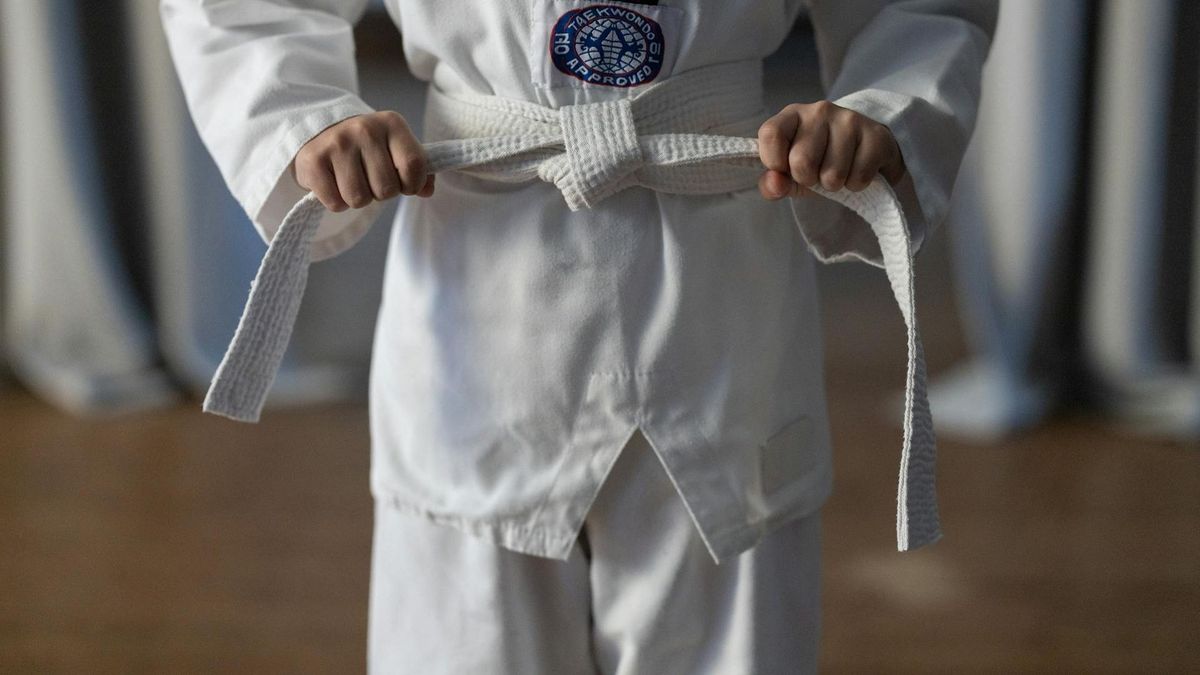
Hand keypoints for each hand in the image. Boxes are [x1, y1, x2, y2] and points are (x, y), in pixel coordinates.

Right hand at [291, 111, 434, 211]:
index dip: (412, 184)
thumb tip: (426, 190)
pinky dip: (337, 202)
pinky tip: (334, 183)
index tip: (404, 183)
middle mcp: (364, 128)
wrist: (320, 133)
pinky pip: (336, 203)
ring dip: (358, 199)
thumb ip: (417, 168)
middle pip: (386, 189)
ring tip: (352, 180)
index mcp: (392, 123)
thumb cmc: (367, 147)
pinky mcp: (313, 160)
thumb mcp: (396, 148)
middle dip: (381, 193)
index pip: (414, 165)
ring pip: (360, 199)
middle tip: (370, 179)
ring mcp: (337, 143)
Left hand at [756, 101, 905, 199]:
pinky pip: (858, 177)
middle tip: (816, 173)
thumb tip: (774, 185)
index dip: (773, 161)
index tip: (784, 169)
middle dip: (808, 179)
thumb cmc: (820, 161)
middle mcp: (820, 111)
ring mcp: (849, 120)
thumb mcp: (790, 173)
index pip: (770, 134)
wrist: (865, 150)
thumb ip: (773, 182)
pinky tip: (856, 170)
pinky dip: (856, 184)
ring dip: (833, 184)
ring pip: (832, 174)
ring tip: (838, 172)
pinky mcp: (875, 135)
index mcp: (792, 115)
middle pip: (801, 162)